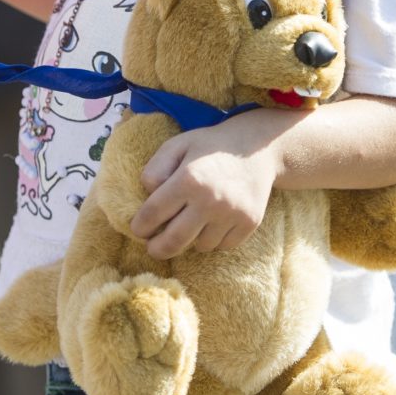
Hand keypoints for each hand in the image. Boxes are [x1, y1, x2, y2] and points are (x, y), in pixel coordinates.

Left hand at [130, 117, 281, 258]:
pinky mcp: (249, 223)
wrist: (257, 148)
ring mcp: (232, 214)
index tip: (138, 229)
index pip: (153, 214)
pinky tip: (213, 222)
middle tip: (153, 248)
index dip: (140, 226)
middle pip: (174, 241)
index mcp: (188, 179)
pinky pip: (222, 246)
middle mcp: (210, 200)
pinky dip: (214, 239)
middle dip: (157, 249)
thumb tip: (147, 198)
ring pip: (200, 246)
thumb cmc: (210, 147)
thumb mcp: (177, 146)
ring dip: (191, 240)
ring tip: (192, 223)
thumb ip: (155, 169)